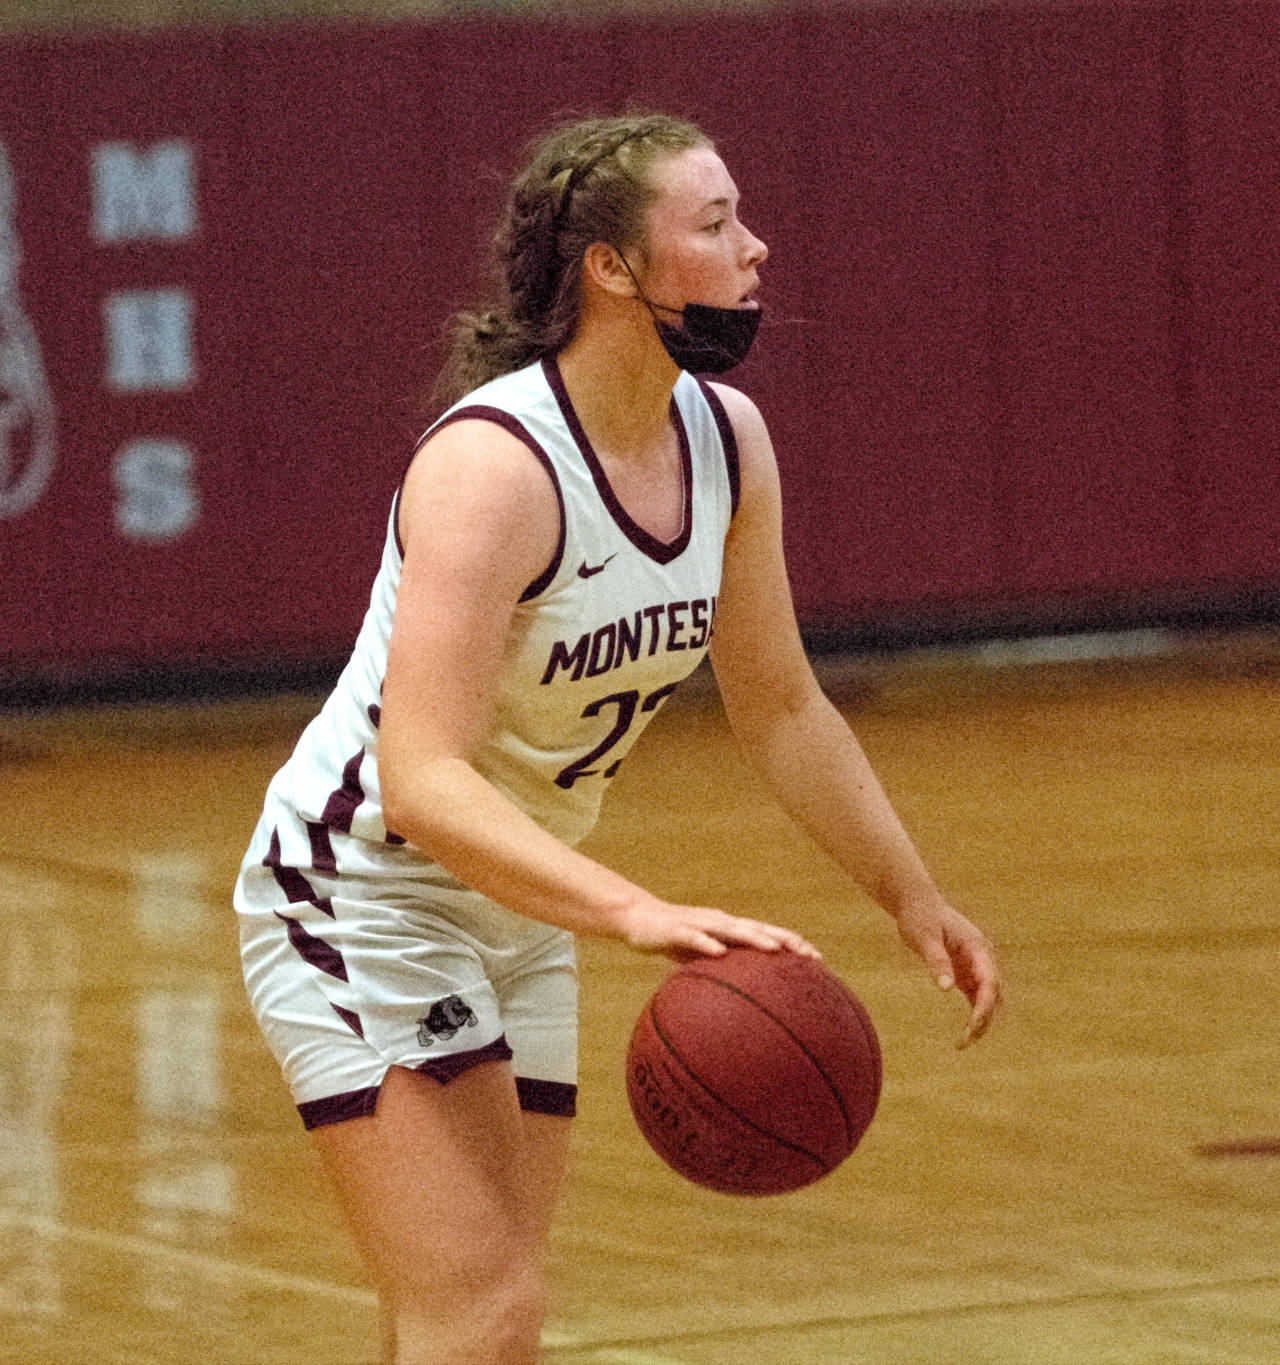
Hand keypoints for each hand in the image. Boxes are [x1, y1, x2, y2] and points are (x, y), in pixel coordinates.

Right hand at [618, 897, 820, 963]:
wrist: (636, 917)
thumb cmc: (673, 939)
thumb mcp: (699, 959)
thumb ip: (718, 974)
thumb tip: (739, 1010)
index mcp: (729, 930)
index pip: (767, 934)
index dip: (793, 944)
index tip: (819, 960)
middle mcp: (721, 922)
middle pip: (760, 929)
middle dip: (786, 940)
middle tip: (811, 956)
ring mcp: (701, 923)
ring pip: (733, 928)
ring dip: (755, 937)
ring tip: (775, 949)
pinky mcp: (677, 928)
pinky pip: (694, 936)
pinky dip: (708, 943)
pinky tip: (719, 952)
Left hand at [894, 896, 1000, 1048]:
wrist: (918, 904)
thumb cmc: (920, 917)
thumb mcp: (924, 937)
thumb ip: (936, 960)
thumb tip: (946, 988)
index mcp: (978, 947)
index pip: (990, 982)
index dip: (985, 1006)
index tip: (973, 1025)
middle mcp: (983, 959)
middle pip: (995, 995)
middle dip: (985, 1020)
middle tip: (964, 1041)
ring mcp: (977, 966)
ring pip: (989, 1000)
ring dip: (982, 1022)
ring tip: (963, 1043)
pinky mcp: (966, 973)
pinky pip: (977, 999)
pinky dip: (974, 1017)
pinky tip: (964, 1035)